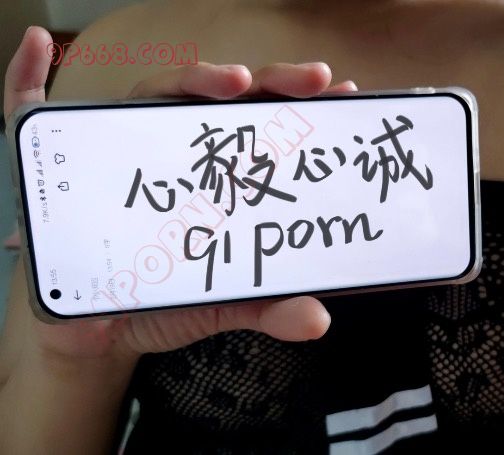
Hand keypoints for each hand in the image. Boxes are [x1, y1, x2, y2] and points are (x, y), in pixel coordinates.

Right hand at [3, 26, 356, 362]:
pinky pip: (30, 108)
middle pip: (218, 100)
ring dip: (191, 78)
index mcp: (212, 173)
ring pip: (151, 95)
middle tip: (307, 82)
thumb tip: (318, 318)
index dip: (298, 105)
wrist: (100, 329)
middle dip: (266, 83)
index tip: (339, 92)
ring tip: (232, 81)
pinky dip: (26, 75)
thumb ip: (269, 305)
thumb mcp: (221, 301)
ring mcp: (117, 149)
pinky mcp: (63, 163)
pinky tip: (34, 45)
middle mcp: (169, 148)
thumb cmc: (164, 297)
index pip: (258, 126)